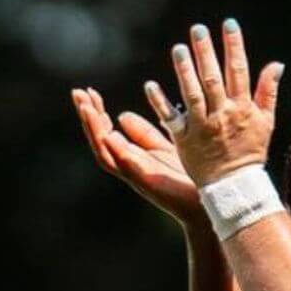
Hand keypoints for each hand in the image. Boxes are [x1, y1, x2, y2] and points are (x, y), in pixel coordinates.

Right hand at [71, 85, 203, 226]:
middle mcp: (131, 167)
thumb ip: (145, 135)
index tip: (89, 92)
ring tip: (86, 107)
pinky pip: (127, 167)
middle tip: (78, 93)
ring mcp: (137, 176)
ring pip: (106, 154)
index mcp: (133, 157)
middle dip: (88, 118)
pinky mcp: (149, 183)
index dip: (96, 114)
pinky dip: (116, 151)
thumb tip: (122, 116)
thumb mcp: (166, 147)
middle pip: (100, 142)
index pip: (106, 133)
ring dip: (94, 131)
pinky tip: (108, 134)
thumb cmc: (191, 177)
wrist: (213, 199)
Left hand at [147, 19, 282, 187]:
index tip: (229, 24)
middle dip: (206, 52)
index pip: (239, 71)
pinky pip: (171, 119)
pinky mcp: (185, 140)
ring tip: (178, 49)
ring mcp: (203, 127)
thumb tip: (276, 64)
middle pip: (213, 79)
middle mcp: (222, 115)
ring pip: (192, 94)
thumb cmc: (250, 152)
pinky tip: (151, 85)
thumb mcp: (265, 122)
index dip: (234, 46)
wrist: (235, 186)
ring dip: (184, 71)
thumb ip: (268, 92)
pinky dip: (160, 103)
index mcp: (242, 109)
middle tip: (197, 29)